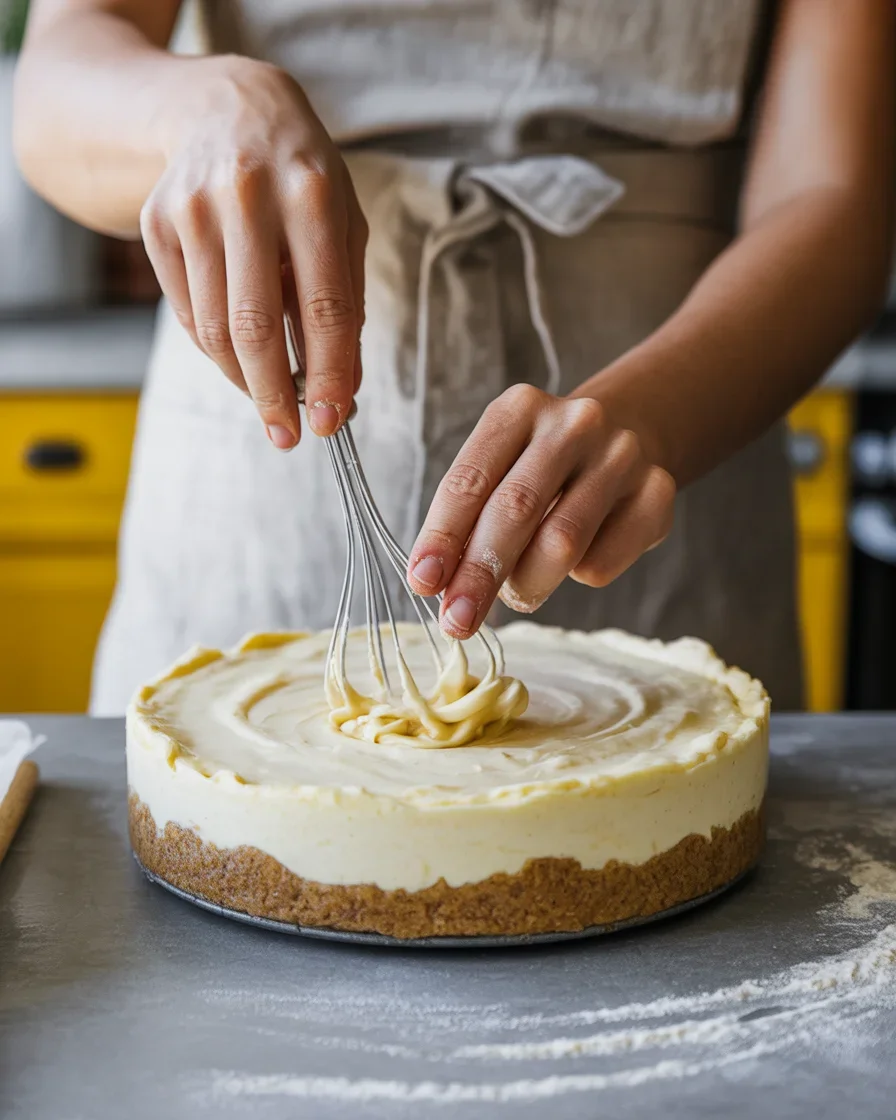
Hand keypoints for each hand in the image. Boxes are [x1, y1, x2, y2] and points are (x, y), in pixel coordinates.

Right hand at [140, 57, 366, 446]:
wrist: (223, 109)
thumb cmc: (300, 177)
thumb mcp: (343, 225)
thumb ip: (346, 303)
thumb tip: (342, 388)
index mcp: (311, 196)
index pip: (324, 307)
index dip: (330, 374)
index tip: (332, 421)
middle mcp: (247, 198)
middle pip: (256, 327)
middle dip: (276, 395)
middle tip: (289, 435)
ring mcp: (193, 210)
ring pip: (215, 331)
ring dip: (245, 381)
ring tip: (270, 398)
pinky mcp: (156, 224)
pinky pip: (188, 314)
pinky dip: (217, 350)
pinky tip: (240, 354)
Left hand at [407, 384, 675, 637]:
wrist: (626, 437)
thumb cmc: (539, 468)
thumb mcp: (497, 471)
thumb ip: (467, 520)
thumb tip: (437, 585)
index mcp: (519, 408)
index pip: (470, 479)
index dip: (442, 536)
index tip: (422, 583)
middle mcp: (574, 423)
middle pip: (516, 510)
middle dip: (479, 575)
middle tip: (456, 622)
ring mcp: (621, 455)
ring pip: (562, 543)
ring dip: (527, 585)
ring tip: (515, 596)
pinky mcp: (657, 493)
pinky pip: (602, 563)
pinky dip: (575, 579)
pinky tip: (573, 562)